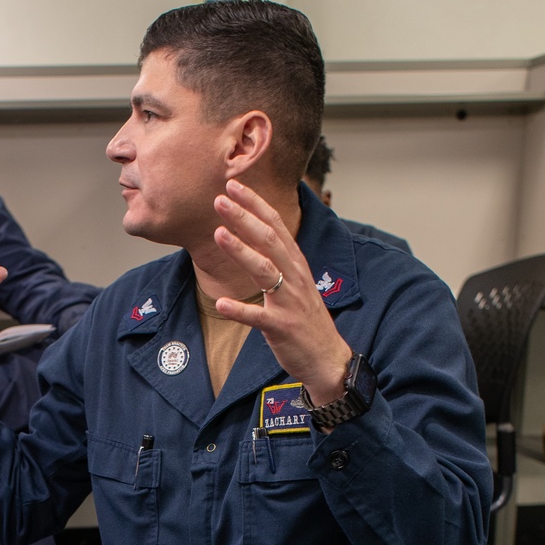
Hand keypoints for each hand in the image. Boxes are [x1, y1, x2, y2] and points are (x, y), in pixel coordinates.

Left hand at [212, 180, 351, 404]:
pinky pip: (258, 317)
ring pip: (264, 270)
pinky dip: (239, 310)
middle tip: (219, 199)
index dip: (254, 204)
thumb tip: (257, 236)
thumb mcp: (296, 283)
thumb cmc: (306, 320)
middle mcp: (294, 277)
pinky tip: (221, 303)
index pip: (275, 225)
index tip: (233, 186)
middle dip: (243, 217)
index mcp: (296, 264)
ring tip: (217, 234)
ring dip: (240, 251)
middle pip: (268, 239)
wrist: (327, 358)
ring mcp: (288, 302)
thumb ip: (279, 260)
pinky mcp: (282, 327)